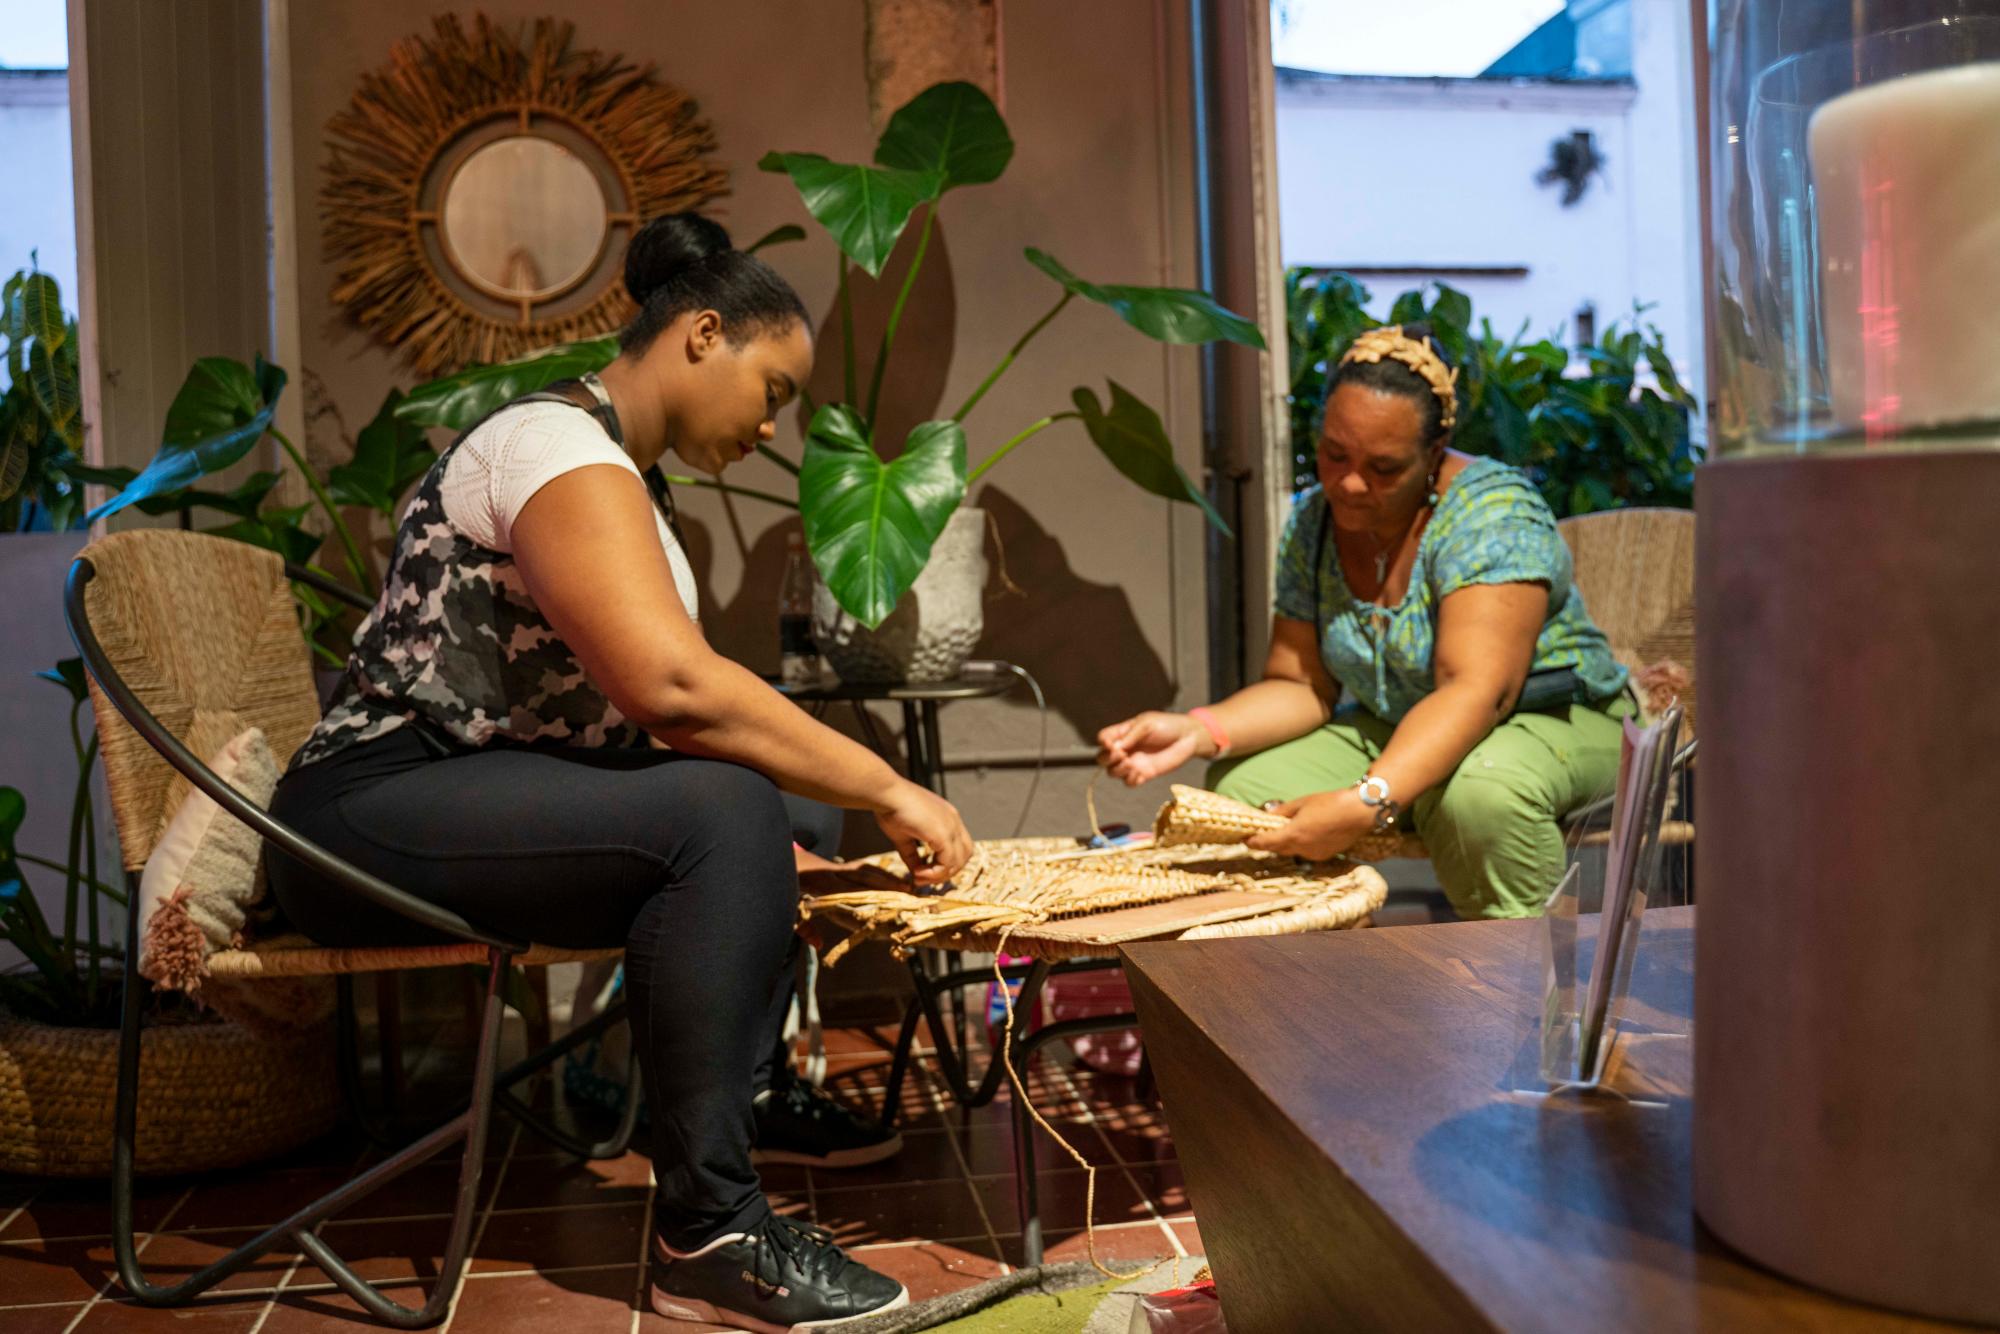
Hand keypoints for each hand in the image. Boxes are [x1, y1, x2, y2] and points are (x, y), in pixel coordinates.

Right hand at [873, 780, 972, 885]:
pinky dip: (934, 873)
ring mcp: (950, 826)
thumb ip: (913, 855)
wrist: (885, 792)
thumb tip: (916, 874)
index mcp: (947, 817)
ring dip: (939, 875)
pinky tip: (917, 873)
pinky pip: (947, 863)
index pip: (960, 845)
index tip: (924, 870)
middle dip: (946, 871)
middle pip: (964, 855)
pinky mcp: (943, 834)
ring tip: (919, 877)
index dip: (946, 862)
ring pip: (958, 862)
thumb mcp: (904, 836)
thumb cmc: (890, 807)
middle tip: (924, 878)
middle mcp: (953, 820)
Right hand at [1096, 711, 1211, 786]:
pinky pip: (1129, 783)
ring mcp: (1134, 762)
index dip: (1104, 743)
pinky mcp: (1144, 774)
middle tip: (1121, 755)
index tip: (1112, 744)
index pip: (1103, 739)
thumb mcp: (1147, 724)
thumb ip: (1131, 735)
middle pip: (1103, 759)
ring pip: (1113, 773)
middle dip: (1107, 759)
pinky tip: (1141, 773)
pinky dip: (1130, 780)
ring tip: (1131, 764)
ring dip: (1118, 770)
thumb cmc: (1167, 725)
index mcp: (1123, 733)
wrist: (1188, 737)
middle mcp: (1125, 749)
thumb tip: (1114, 747)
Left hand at [1244, 790, 1375, 860]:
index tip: (1245, 839)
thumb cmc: (1330, 803)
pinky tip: (1304, 834)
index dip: (1253, 842)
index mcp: (1293, 834)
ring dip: (1285, 844)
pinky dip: (1300, 845)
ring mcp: (1314, 854)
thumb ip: (1283, 811)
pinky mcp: (1324, 855)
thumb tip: (1268, 815)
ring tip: (1283, 831)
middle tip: (1260, 834)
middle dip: (1268, 842)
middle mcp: (1302, 848)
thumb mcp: (1302, 803)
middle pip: (1277, 848)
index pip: (1266, 843)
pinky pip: (1305, 852)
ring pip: (1292, 851)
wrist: (1359, 812)